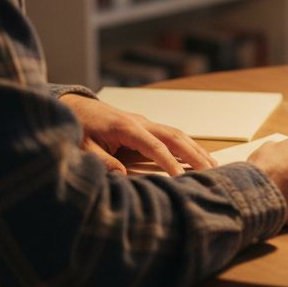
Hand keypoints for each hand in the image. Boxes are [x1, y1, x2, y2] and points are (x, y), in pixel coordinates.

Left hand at [61, 95, 217, 176]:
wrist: (73, 107)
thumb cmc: (78, 126)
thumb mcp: (84, 147)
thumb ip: (103, 162)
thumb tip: (124, 178)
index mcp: (126, 127)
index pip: (155, 146)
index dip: (170, 163)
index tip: (182, 179)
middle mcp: (140, 122)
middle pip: (175, 137)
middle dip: (194, 154)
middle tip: (212, 172)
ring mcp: (144, 123)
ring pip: (177, 134)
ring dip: (196, 149)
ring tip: (214, 166)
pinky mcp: (144, 127)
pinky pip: (171, 136)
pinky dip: (187, 146)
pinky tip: (197, 157)